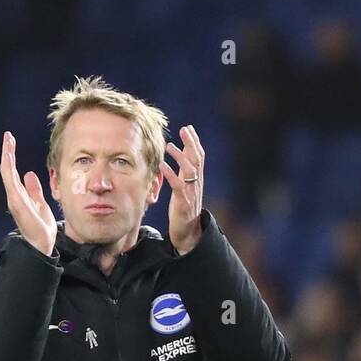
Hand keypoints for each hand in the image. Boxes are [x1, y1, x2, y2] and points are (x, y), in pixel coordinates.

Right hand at [0, 132, 56, 256]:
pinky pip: (10, 181)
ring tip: (8, 140)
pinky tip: (8, 155)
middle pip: (7, 169)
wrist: (43, 245)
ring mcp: (14, 198)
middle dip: (7, 152)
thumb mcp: (40, 204)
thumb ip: (34, 190)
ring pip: (7, 172)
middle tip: (8, 135)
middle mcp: (14, 196)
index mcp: (20, 196)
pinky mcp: (17, 201)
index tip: (11, 142)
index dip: (11, 157)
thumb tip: (28, 174)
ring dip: (7, 155)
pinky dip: (8, 167)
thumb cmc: (41, 228)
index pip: (13, 172)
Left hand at [162, 124, 204, 253]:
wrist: (188, 233)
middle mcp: (197, 184)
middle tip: (184, 130)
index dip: (194, 142)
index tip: (188, 128)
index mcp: (197, 180)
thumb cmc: (183, 209)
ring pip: (190, 170)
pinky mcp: (183, 202)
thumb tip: (181, 156)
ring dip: (180, 157)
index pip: (199, 157)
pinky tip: (162, 165)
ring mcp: (191, 193)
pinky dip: (170, 174)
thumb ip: (184, 172)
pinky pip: (178, 185)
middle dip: (191, 143)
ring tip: (169, 146)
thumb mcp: (185, 188)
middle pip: (197, 160)